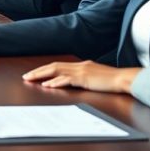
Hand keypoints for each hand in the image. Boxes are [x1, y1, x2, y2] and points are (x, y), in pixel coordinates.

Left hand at [21, 60, 140, 93]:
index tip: (34, 74)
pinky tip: (48, 85)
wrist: (124, 79)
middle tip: (26, 76)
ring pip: (57, 71)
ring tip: (30, 79)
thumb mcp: (96, 77)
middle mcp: (79, 66)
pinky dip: (56, 82)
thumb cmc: (112, 81)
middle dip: (38, 71)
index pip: (59, 66)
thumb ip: (85, 78)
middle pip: (54, 66)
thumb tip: (75, 82)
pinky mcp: (85, 79)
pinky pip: (67, 80)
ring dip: (42, 75)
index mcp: (81, 65)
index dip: (45, 69)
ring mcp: (81, 71)